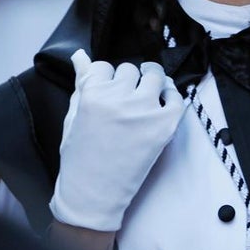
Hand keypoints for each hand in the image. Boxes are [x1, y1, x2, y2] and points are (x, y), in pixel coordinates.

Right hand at [48, 49, 186, 231]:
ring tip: (145, 96)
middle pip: (129, 69)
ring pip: (154, 76)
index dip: (106, 77)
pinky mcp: (164, 126)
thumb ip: (81, 83)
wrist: (93, 193)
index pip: (104, 65)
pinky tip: (161, 104)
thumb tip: (80, 56)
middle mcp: (119, 99)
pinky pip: (176, 98)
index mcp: (93, 95)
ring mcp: (144, 112)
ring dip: (150, 82)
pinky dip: (170, 97)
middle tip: (125, 99)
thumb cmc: (80, 156)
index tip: (107, 89)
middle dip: (127, 81)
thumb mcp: (73, 116)